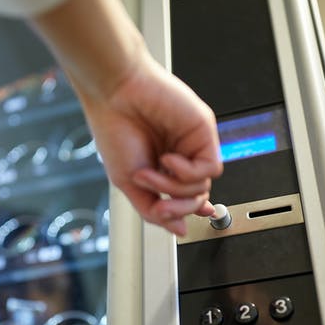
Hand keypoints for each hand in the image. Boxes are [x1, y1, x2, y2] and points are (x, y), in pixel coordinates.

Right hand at [76, 50, 222, 235]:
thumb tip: (178, 230)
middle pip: (195, 198)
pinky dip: (187, 171)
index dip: (186, 211)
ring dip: (173, 188)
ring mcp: (192, 144)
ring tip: (150, 172)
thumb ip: (153, 210)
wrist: (115, 95)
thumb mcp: (128, 183)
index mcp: (162, 166)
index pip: (184, 196)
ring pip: (203, 187)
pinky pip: (209, 168)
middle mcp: (180, 155)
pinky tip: (168, 159)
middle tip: (159, 203)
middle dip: (177, 208)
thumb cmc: (115, 130)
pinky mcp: (203, 131)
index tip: (183, 223)